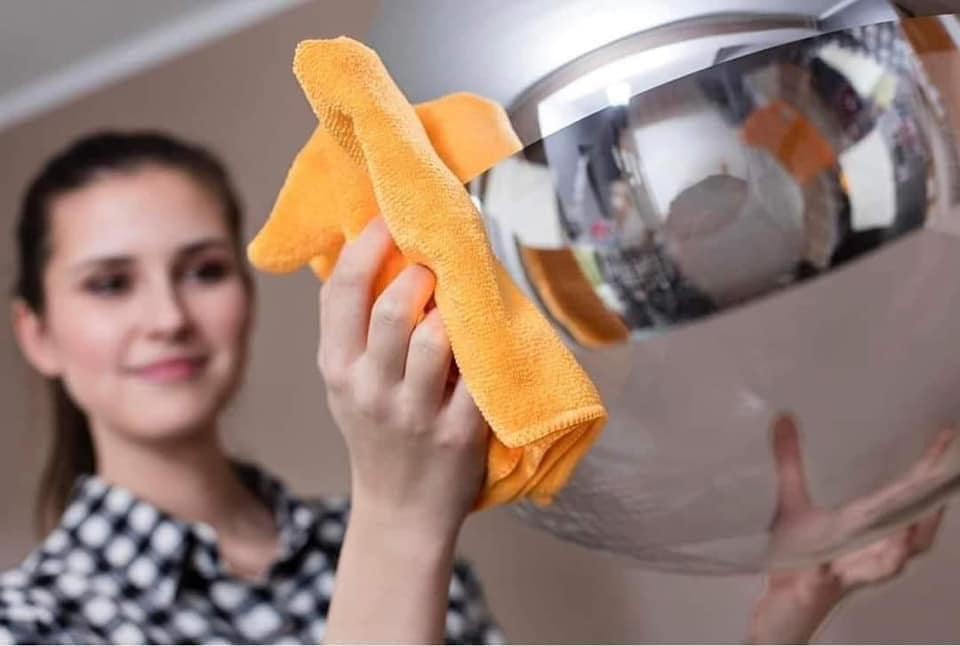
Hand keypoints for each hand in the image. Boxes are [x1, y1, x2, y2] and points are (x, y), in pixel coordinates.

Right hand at [317, 217, 486, 539]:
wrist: (400, 510)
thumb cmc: (376, 433)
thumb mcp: (347, 383)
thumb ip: (354, 329)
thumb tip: (376, 252)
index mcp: (338, 368)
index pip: (342, 293)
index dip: (366, 247)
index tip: (390, 220)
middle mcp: (371, 388)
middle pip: (393, 310)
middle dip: (420, 275)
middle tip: (437, 264)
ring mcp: (415, 412)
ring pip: (436, 337)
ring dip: (454, 309)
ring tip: (461, 301)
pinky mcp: (458, 431)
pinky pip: (477, 374)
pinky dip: (484, 348)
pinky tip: (486, 336)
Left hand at [748, 415, 952, 642]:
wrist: (778, 602)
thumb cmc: (793, 554)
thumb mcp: (790, 501)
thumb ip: (789, 462)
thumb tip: (783, 418)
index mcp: (868, 525)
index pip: (905, 495)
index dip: (927, 470)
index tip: (944, 438)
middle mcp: (871, 549)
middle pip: (912, 527)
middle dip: (930, 501)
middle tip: (943, 474)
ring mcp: (850, 571)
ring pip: (890, 563)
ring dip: (903, 544)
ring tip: (915, 524)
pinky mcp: (822, 589)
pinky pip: (828, 583)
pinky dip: (828, 573)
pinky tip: (826, 565)